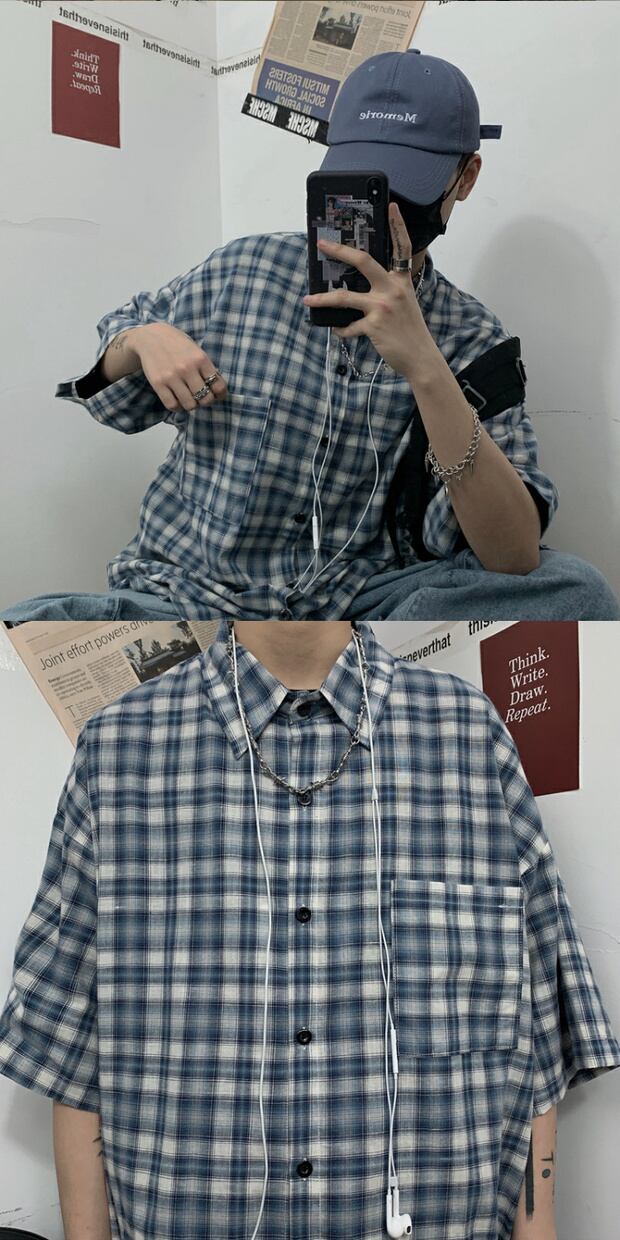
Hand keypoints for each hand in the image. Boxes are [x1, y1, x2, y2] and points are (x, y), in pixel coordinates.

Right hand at [127, 322, 227, 412]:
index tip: (218, 395)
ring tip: (189, 399)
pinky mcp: (158, 383)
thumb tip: (215, 389)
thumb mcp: (195, 349)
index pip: (218, 386)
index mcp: (201, 359)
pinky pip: (172, 405)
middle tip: (202, 397)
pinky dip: (177, 407)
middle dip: (206, 401)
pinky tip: (177, 400)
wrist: (150, 337)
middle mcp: (187, 368)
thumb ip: (205, 367)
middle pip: (205, 399)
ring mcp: (172, 377)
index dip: (220, 394)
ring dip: (191, 404)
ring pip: (190, 405)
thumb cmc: (176, 343)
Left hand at [303, 202, 427, 377]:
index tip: (391, 206)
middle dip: (339, 250)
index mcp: (401, 280)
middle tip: (322, 244)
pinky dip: (342, 330)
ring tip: (308, 300)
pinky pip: (349, 326)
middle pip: (362, 261)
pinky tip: (339, 331)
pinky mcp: (374, 325)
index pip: (402, 246)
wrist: (420, 357)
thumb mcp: (405, 303)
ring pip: (344, 296)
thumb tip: (361, 288)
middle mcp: (392, 289)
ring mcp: (382, 306)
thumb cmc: (411, 331)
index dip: (398, 225)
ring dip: (322, 299)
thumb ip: (389, 290)